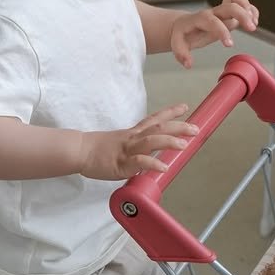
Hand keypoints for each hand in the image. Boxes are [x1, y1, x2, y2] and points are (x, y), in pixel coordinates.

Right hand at [79, 105, 198, 179]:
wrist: (79, 151)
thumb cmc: (98, 148)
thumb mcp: (120, 142)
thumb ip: (136, 146)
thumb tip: (150, 154)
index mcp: (133, 133)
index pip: (154, 119)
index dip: (170, 113)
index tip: (185, 107)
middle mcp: (133, 138)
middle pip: (158, 128)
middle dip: (178, 127)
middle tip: (195, 128)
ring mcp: (128, 149)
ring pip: (151, 141)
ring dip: (169, 142)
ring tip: (184, 145)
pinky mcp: (121, 163)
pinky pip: (139, 162)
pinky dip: (153, 164)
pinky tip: (164, 167)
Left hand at [170, 0, 258, 67]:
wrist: (185, 23)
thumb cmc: (184, 33)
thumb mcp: (177, 44)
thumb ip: (182, 54)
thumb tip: (188, 64)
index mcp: (201, 19)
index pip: (213, 22)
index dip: (222, 32)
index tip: (230, 45)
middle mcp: (213, 12)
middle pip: (230, 5)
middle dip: (243, 15)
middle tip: (252, 29)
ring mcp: (222, 11)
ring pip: (236, 0)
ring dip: (248, 9)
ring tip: (253, 24)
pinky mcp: (229, 12)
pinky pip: (242, 4)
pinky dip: (251, 9)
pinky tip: (255, 20)